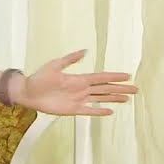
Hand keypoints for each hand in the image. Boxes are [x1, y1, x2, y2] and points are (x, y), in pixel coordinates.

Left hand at [13, 49, 137, 115]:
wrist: (27, 93)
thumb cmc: (39, 78)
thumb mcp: (54, 65)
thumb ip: (70, 59)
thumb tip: (85, 51)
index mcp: (79, 79)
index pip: (101, 78)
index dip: (114, 77)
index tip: (128, 76)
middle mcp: (82, 89)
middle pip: (105, 89)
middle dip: (120, 89)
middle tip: (136, 89)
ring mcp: (78, 100)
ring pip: (101, 99)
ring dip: (114, 98)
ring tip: (127, 99)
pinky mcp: (72, 110)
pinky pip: (89, 110)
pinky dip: (99, 111)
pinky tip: (110, 111)